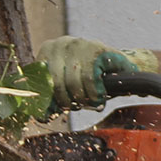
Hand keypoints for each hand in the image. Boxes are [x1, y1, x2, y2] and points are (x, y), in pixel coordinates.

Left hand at [36, 36, 157, 108]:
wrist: (120, 67)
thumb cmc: (90, 78)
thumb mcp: (66, 85)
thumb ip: (52, 96)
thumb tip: (40, 116)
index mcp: (48, 51)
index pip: (41, 81)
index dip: (52, 99)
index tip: (62, 107)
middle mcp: (60, 44)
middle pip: (57, 83)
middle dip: (68, 100)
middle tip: (79, 105)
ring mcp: (78, 44)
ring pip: (73, 82)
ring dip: (83, 99)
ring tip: (90, 101)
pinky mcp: (96, 49)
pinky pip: (90, 79)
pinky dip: (94, 93)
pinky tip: (99, 96)